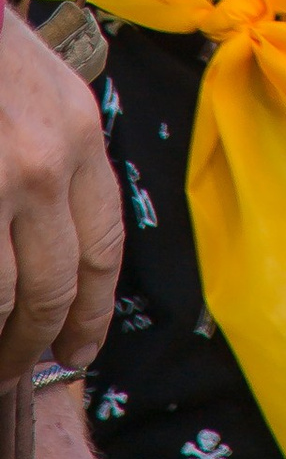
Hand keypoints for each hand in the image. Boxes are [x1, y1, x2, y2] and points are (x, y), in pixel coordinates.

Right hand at [0, 5, 120, 377]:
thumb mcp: (46, 91)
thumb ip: (61, 157)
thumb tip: (56, 242)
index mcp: (81, 136)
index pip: (102, 244)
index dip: (93, 309)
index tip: (79, 348)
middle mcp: (46, 165)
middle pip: (56, 285)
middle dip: (40, 339)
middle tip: (21, 367)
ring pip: (6, 296)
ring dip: (1, 337)